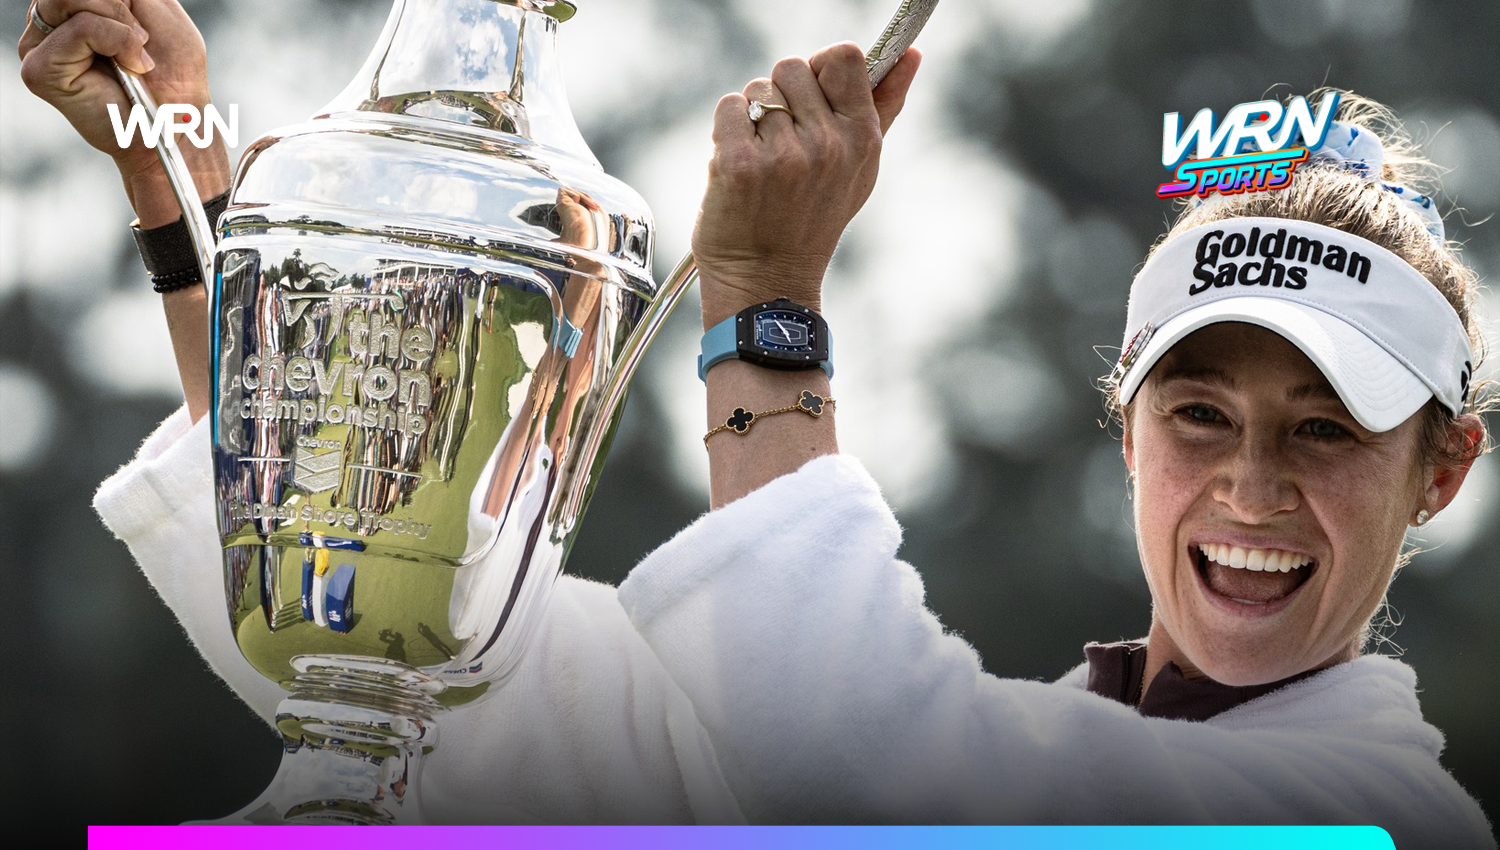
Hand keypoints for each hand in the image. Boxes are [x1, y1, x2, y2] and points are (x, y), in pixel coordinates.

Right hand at [19, 0, 228, 221]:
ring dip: (119, 23)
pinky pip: (79, 28)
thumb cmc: (174, 72)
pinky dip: (117, 41)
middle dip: (119, 4)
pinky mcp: (39, 70)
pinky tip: (132, 67)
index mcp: (73, 6)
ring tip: (136, 56)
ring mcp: (39, 45)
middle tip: (144, 39)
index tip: (143, 24)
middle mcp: (49, 22)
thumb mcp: (159, 10)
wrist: (179, 123)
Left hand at [693, 41, 920, 325]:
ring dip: (752, 116)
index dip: (820, 68)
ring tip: (762, 159)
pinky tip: (739, 166)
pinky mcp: (740, 163)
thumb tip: (912, 53)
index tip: (811, 98)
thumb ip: (884, 106)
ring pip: (757, 88)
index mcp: (862, 139)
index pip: (845, 57)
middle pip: (793, 66)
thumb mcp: (860, 167)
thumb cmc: (811, 220)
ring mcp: (784, 155)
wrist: (767, 281)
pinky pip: (729, 108)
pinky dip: (727, 131)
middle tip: (782, 141)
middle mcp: (829, 145)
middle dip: (781, 96)